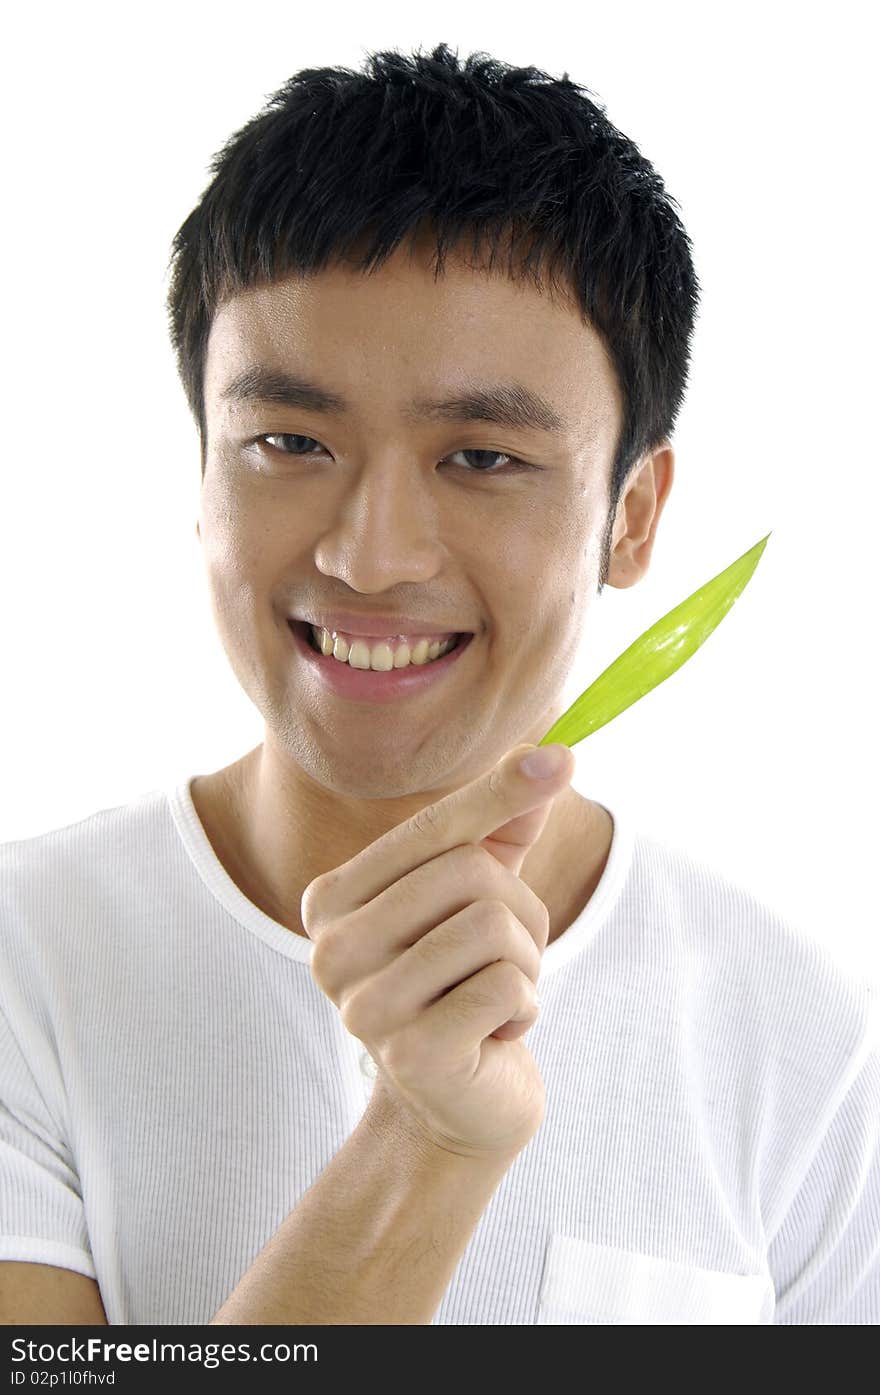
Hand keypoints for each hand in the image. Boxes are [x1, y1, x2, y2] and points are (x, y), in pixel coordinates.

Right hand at [302, 742, 573, 1160]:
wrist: (456, 1102)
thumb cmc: (462, 982)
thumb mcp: (478, 895)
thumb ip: (500, 826)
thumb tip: (550, 756)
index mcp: (331, 898)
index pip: (436, 827)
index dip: (503, 791)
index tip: (563, 758)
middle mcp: (331, 947)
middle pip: (472, 872)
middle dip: (520, 915)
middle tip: (503, 961)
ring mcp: (363, 1004)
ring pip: (494, 927)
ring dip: (524, 965)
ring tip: (495, 999)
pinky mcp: (410, 1053)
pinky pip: (506, 987)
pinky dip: (523, 1008)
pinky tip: (493, 1034)